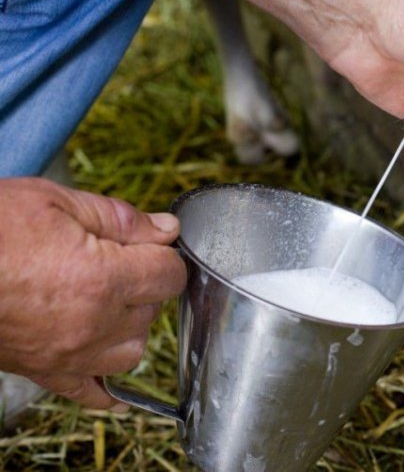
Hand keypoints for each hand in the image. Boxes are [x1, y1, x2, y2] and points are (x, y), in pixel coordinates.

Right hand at [0, 178, 185, 408]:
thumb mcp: (55, 201)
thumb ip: (120, 218)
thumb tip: (166, 229)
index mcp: (103, 278)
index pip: (170, 275)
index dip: (164, 255)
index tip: (150, 246)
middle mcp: (93, 323)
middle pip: (152, 311)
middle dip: (143, 284)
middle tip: (116, 263)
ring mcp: (68, 353)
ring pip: (131, 351)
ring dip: (129, 327)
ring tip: (106, 302)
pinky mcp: (43, 370)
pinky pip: (89, 393)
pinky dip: (106, 389)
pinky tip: (116, 386)